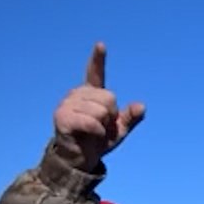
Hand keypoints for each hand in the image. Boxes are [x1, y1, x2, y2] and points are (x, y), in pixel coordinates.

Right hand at [52, 43, 144, 171]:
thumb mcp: (119, 130)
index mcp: (91, 94)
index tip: (101, 44)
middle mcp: (77, 94)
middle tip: (100, 126)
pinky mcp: (62, 117)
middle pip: (109, 97)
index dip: (98, 59)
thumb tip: (141, 106)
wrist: (81, 159)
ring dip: (102, 125)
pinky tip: (90, 135)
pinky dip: (97, 132)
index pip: (95, 73)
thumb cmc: (98, 141)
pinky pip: (92, 122)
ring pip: (100, 110)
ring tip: (92, 131)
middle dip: (110, 116)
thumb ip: (130, 117)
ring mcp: (67, 104)